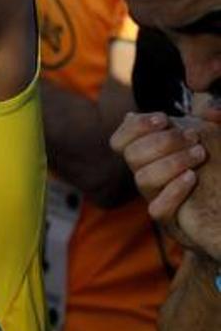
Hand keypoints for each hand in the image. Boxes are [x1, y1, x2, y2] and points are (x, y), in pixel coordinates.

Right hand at [111, 112, 220, 257]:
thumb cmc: (211, 164)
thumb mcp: (205, 135)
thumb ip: (199, 118)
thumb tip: (192, 111)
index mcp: (144, 154)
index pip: (119, 141)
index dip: (136, 127)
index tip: (163, 118)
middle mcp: (143, 175)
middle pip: (132, 156)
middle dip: (162, 142)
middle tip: (192, 136)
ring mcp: (154, 197)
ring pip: (143, 179)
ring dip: (172, 162)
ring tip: (200, 154)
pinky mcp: (169, 220)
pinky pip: (157, 209)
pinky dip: (173, 191)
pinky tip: (192, 177)